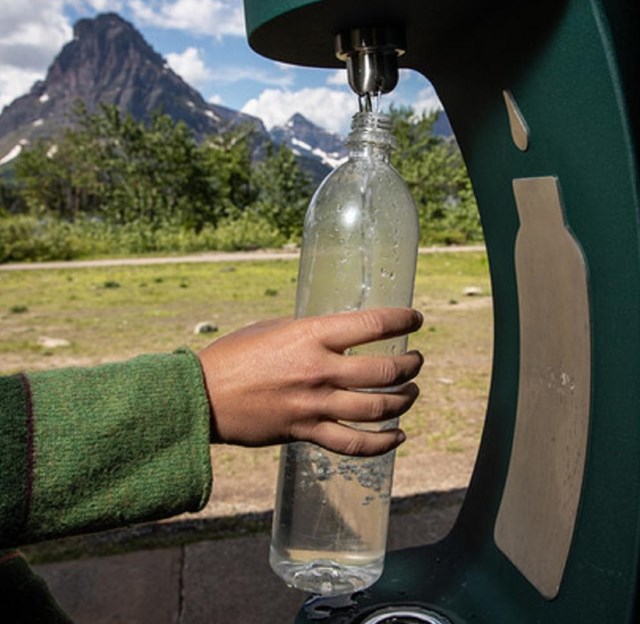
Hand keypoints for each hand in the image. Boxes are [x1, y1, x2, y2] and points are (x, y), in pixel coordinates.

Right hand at [198, 307, 423, 456]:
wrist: (202, 396)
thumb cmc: (234, 355)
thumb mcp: (273, 328)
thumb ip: (310, 332)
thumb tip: (339, 334)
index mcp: (310, 336)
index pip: (373, 325)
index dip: (403, 320)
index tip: (415, 319)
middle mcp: (318, 370)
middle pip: (384, 372)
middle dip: (410, 366)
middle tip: (416, 361)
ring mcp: (314, 405)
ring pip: (377, 409)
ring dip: (404, 400)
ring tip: (412, 392)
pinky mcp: (306, 433)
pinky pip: (354, 444)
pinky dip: (382, 443)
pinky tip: (397, 436)